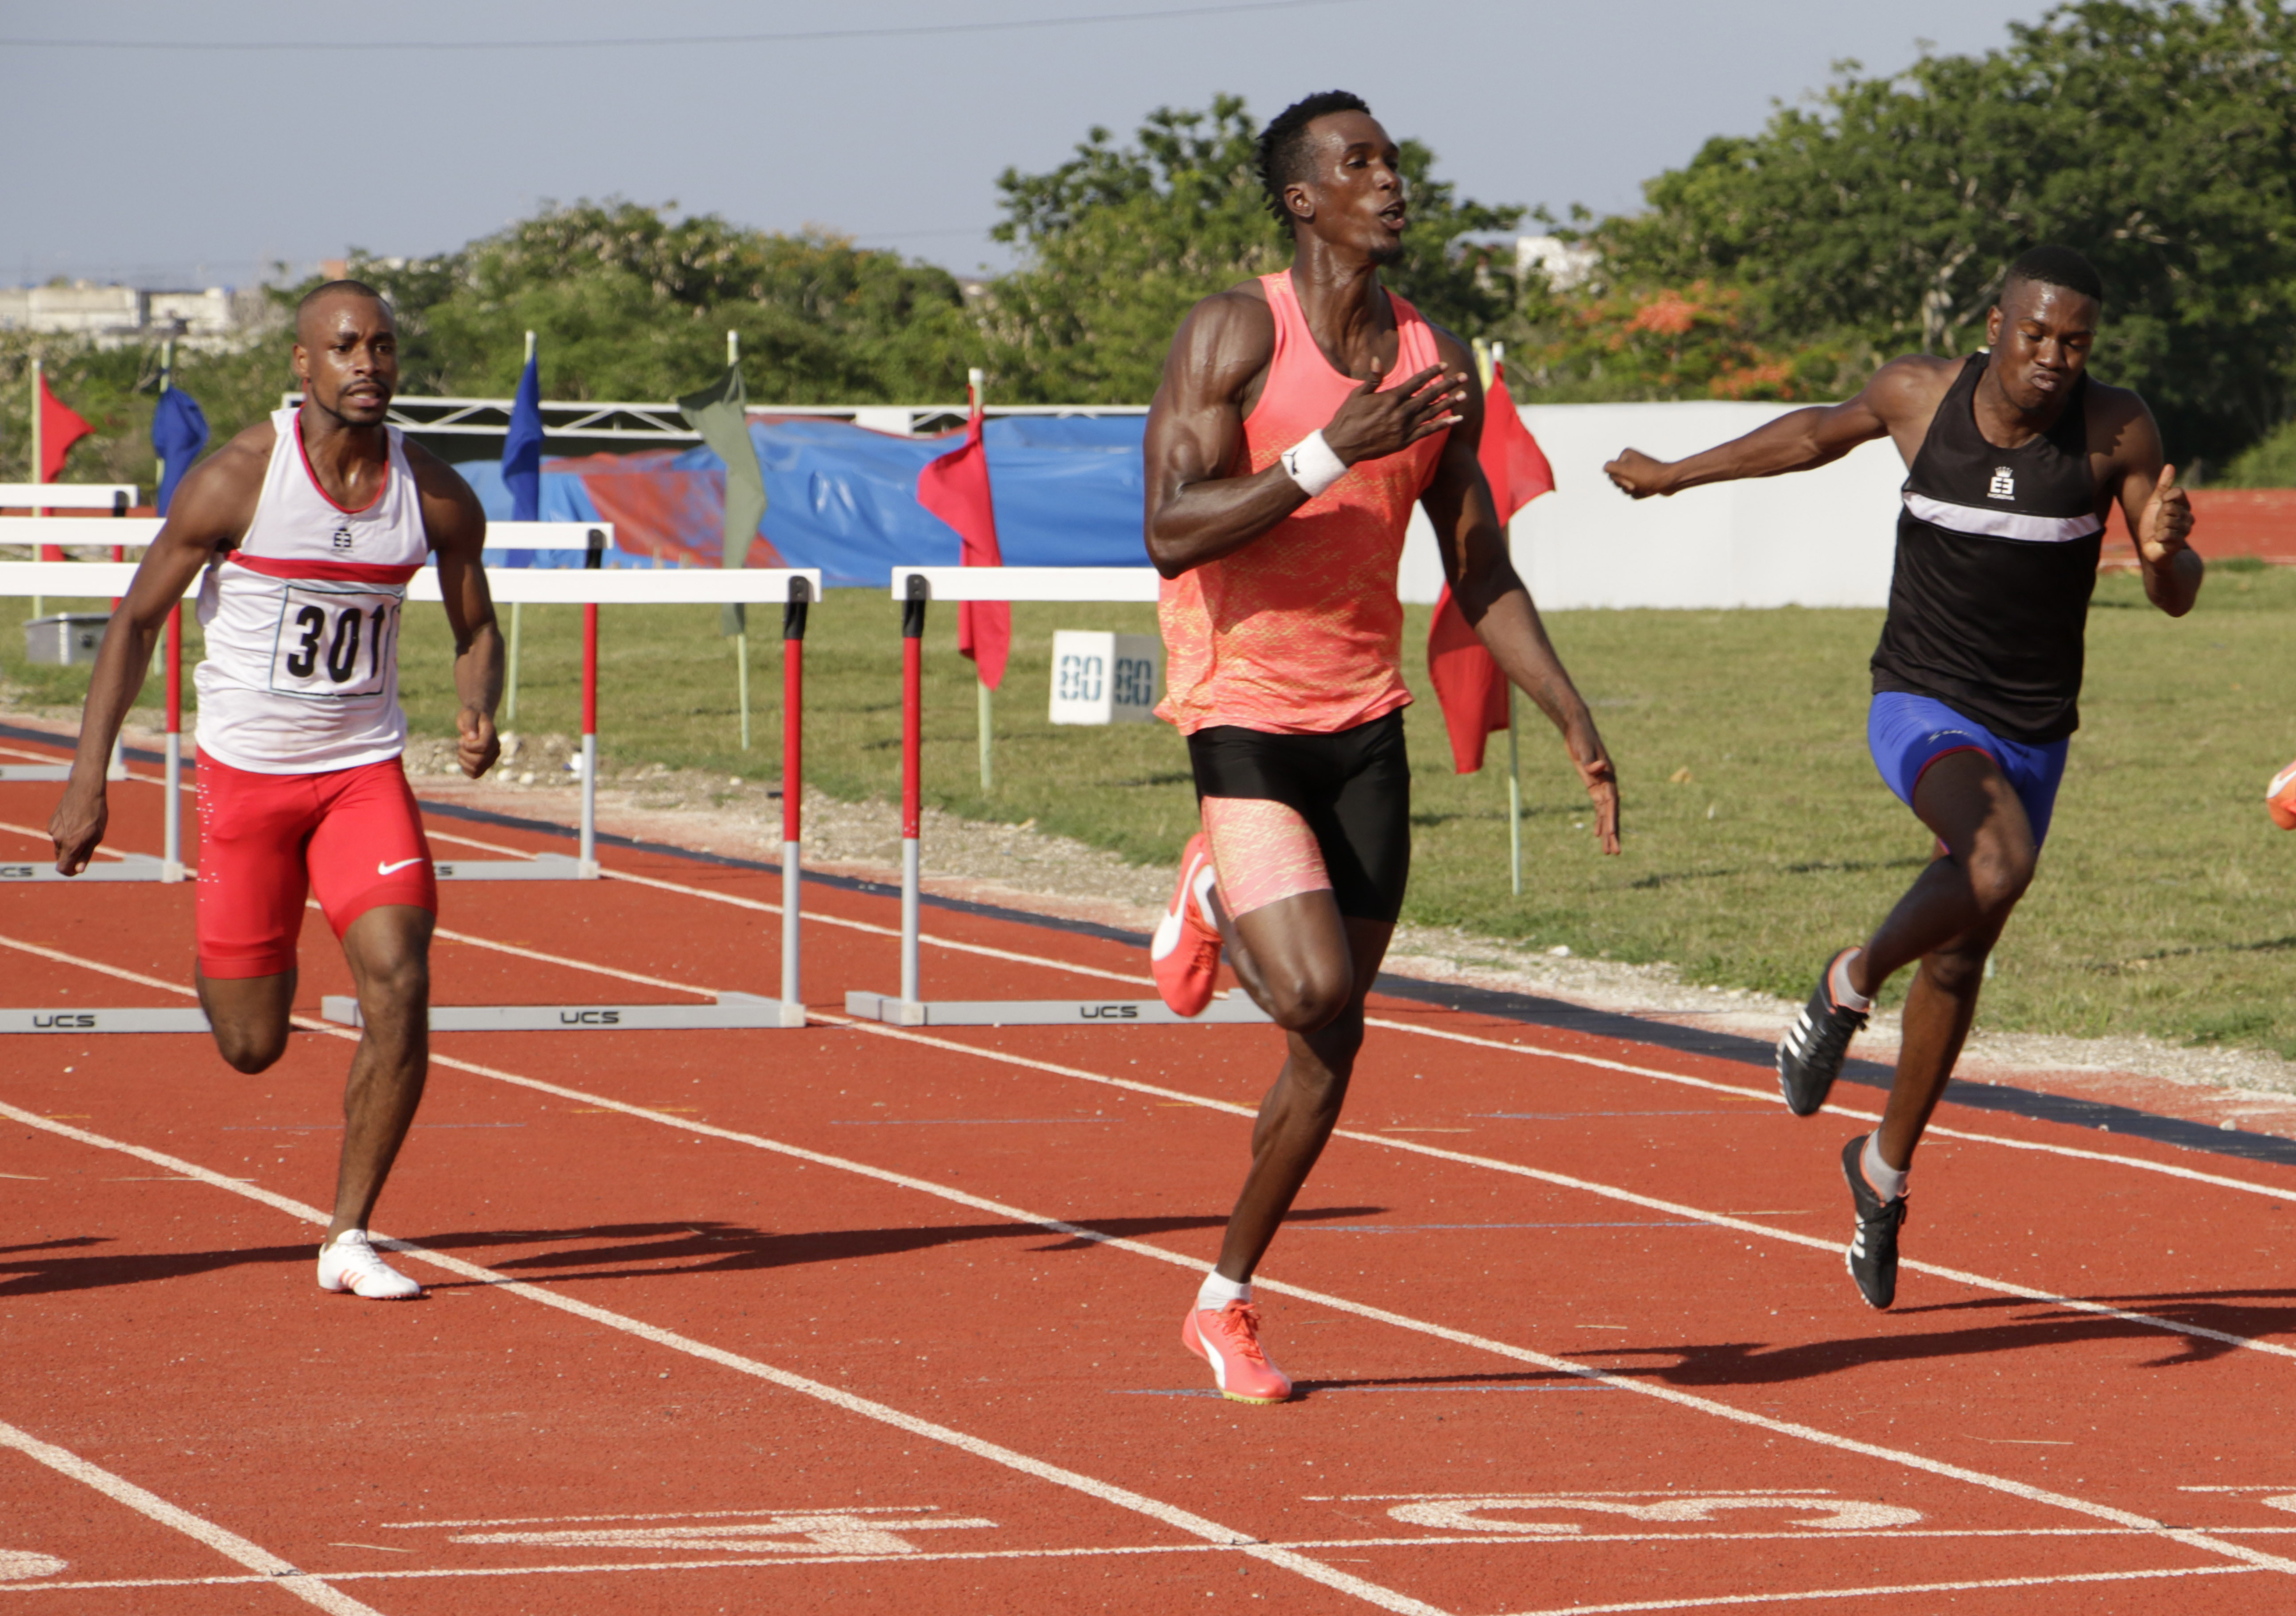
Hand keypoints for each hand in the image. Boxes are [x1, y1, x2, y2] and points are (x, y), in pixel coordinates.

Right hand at [48, 781, 108, 875]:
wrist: (85, 790)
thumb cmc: (96, 813)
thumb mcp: (96, 836)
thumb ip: (86, 855)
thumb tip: (78, 870)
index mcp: (71, 845)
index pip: (62, 868)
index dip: (69, 872)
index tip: (77, 869)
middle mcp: (59, 839)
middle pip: (62, 857)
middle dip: (72, 857)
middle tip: (87, 846)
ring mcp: (53, 830)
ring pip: (60, 845)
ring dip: (69, 844)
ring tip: (84, 829)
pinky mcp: (51, 822)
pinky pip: (57, 834)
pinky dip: (65, 833)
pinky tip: (76, 822)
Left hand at [458, 705, 499, 778]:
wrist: (476, 721)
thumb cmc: (470, 717)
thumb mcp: (467, 715)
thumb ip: (469, 724)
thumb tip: (472, 738)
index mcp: (492, 735)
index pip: (483, 747)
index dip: (468, 745)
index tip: (462, 739)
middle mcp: (496, 748)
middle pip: (479, 761)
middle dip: (464, 754)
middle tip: (461, 744)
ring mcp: (492, 758)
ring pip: (476, 769)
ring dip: (463, 760)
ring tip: (463, 750)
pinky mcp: (486, 765)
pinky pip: (475, 774)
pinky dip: (466, 769)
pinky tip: (464, 759)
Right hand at [1321, 364, 1465, 465]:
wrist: (1343, 446)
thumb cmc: (1348, 418)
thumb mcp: (1358, 395)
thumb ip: (1372, 379)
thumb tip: (1376, 360)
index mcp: (1389, 398)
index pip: (1416, 382)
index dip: (1431, 372)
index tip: (1444, 365)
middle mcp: (1400, 412)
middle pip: (1429, 395)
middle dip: (1447, 385)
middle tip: (1463, 377)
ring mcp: (1404, 428)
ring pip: (1432, 412)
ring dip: (1449, 403)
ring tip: (1464, 395)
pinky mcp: (1405, 440)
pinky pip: (1429, 431)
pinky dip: (1443, 424)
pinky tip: (1456, 419)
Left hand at [1573, 739, 1620, 854]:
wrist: (1578, 729)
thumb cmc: (1581, 738)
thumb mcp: (1584, 750)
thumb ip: (1591, 761)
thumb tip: (1600, 767)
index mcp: (1608, 778)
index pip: (1611, 803)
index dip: (1612, 819)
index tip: (1611, 835)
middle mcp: (1608, 784)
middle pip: (1611, 813)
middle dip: (1613, 833)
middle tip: (1614, 852)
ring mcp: (1602, 786)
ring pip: (1605, 814)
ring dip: (1606, 832)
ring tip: (1607, 851)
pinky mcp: (1593, 786)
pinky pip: (1598, 808)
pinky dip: (1598, 820)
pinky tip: (1597, 834)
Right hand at [1603, 448, 1674, 499]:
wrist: (1669, 481)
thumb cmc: (1647, 474)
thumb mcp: (1625, 469)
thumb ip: (1610, 467)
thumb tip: (1605, 468)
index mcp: (1626, 455)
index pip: (1611, 472)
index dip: (1619, 479)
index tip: (1631, 478)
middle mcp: (1631, 462)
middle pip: (1617, 481)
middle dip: (1626, 486)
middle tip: (1636, 484)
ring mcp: (1638, 472)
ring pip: (1625, 489)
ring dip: (1633, 491)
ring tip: (1644, 487)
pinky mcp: (1643, 481)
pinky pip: (1634, 493)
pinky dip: (1640, 494)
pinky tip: (1648, 490)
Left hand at [2136, 463, 2192, 562]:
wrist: (2151, 547)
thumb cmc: (2152, 524)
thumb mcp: (2155, 502)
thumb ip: (2163, 486)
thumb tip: (2170, 466)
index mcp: (2183, 506)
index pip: (2177, 493)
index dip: (2165, 498)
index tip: (2161, 505)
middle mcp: (2188, 517)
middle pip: (2170, 508)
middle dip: (2158, 516)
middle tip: (2157, 523)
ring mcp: (2185, 530)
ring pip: (2167, 521)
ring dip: (2157, 527)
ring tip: (2158, 532)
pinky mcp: (2179, 543)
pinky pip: (2166, 534)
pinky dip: (2158, 537)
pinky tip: (2160, 540)